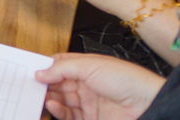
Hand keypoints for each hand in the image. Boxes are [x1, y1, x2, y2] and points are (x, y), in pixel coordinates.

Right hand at [37, 54, 165, 119]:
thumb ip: (62, 68)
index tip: (31, 71)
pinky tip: (52, 105)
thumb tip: (40, 72)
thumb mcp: (90, 65)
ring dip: (49, 98)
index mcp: (86, 67)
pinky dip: (58, 110)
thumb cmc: (127, 79)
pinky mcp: (91, 118)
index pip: (60, 65)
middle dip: (44, 84)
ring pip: (61, 100)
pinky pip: (69, 115)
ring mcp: (88, 102)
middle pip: (58, 84)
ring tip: (39, 96)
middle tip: (30, 86)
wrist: (148, 103)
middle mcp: (86, 84)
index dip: (45, 67)